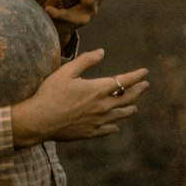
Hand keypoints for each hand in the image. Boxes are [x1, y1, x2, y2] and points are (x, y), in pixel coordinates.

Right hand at [10, 47, 148, 145]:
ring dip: (130, 108)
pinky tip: (116, 126)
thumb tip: (102, 52)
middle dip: (138, 90)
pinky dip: (114, 126)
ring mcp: (97, 121)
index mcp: (97, 89)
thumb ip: (86, 61)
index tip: (145, 71)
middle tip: (145, 85)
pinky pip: (108, 130)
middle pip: (126, 98)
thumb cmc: (51, 93)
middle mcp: (102, 106)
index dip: (136, 76)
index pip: (123, 81)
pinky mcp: (90, 133)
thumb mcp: (66, 71)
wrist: (40, 120)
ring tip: (135, 106)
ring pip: (120, 115)